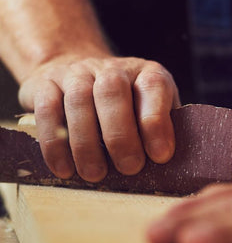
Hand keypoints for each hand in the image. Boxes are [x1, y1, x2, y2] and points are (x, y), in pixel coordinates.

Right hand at [18, 54, 180, 181]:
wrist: (77, 70)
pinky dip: (55, 143)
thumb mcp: (151, 109)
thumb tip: (172, 163)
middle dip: (121, 134)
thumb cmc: (125, 103)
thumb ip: (163, 127)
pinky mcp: (46, 83)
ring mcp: (77, 72)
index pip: (153, 87)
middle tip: (129, 168)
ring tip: (95, 174)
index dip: (156, 122)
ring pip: (79, 100)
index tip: (160, 155)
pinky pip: (47, 109)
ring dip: (86, 143)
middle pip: (113, 91)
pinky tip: (64, 168)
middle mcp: (112, 68)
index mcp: (146, 72)